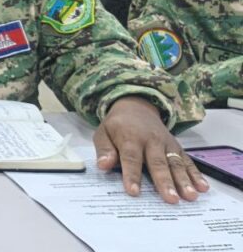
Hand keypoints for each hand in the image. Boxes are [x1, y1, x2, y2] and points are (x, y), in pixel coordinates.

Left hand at [94, 96, 208, 202]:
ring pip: (175, 163)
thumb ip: (104, 150)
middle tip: (171, 199)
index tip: (134, 192)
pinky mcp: (177, 147)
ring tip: (190, 196)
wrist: (136, 106)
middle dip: (165, 182)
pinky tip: (203, 187)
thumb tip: (103, 165)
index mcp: (130, 138)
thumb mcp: (102, 133)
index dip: (132, 175)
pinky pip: (187, 161)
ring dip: (184, 180)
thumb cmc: (117, 125)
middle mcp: (151, 141)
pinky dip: (196, 174)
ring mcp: (167, 144)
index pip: (131, 158)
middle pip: (158, 163)